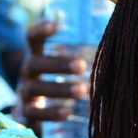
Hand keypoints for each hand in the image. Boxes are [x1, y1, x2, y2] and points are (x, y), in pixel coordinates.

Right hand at [18, 20, 88, 135]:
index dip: (40, 30)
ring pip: (37, 88)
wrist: (34, 111)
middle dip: (59, 64)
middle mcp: (27, 72)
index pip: (32, 38)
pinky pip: (35, 112)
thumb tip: (112, 45)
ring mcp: (25, 92)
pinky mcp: (27, 112)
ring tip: (82, 91)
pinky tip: (67, 112)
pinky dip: (50, 112)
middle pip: (37, 64)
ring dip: (60, 88)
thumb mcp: (61, 68)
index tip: (54, 25)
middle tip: (82, 66)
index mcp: (36, 56)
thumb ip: (79, 58)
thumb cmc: (56, 81)